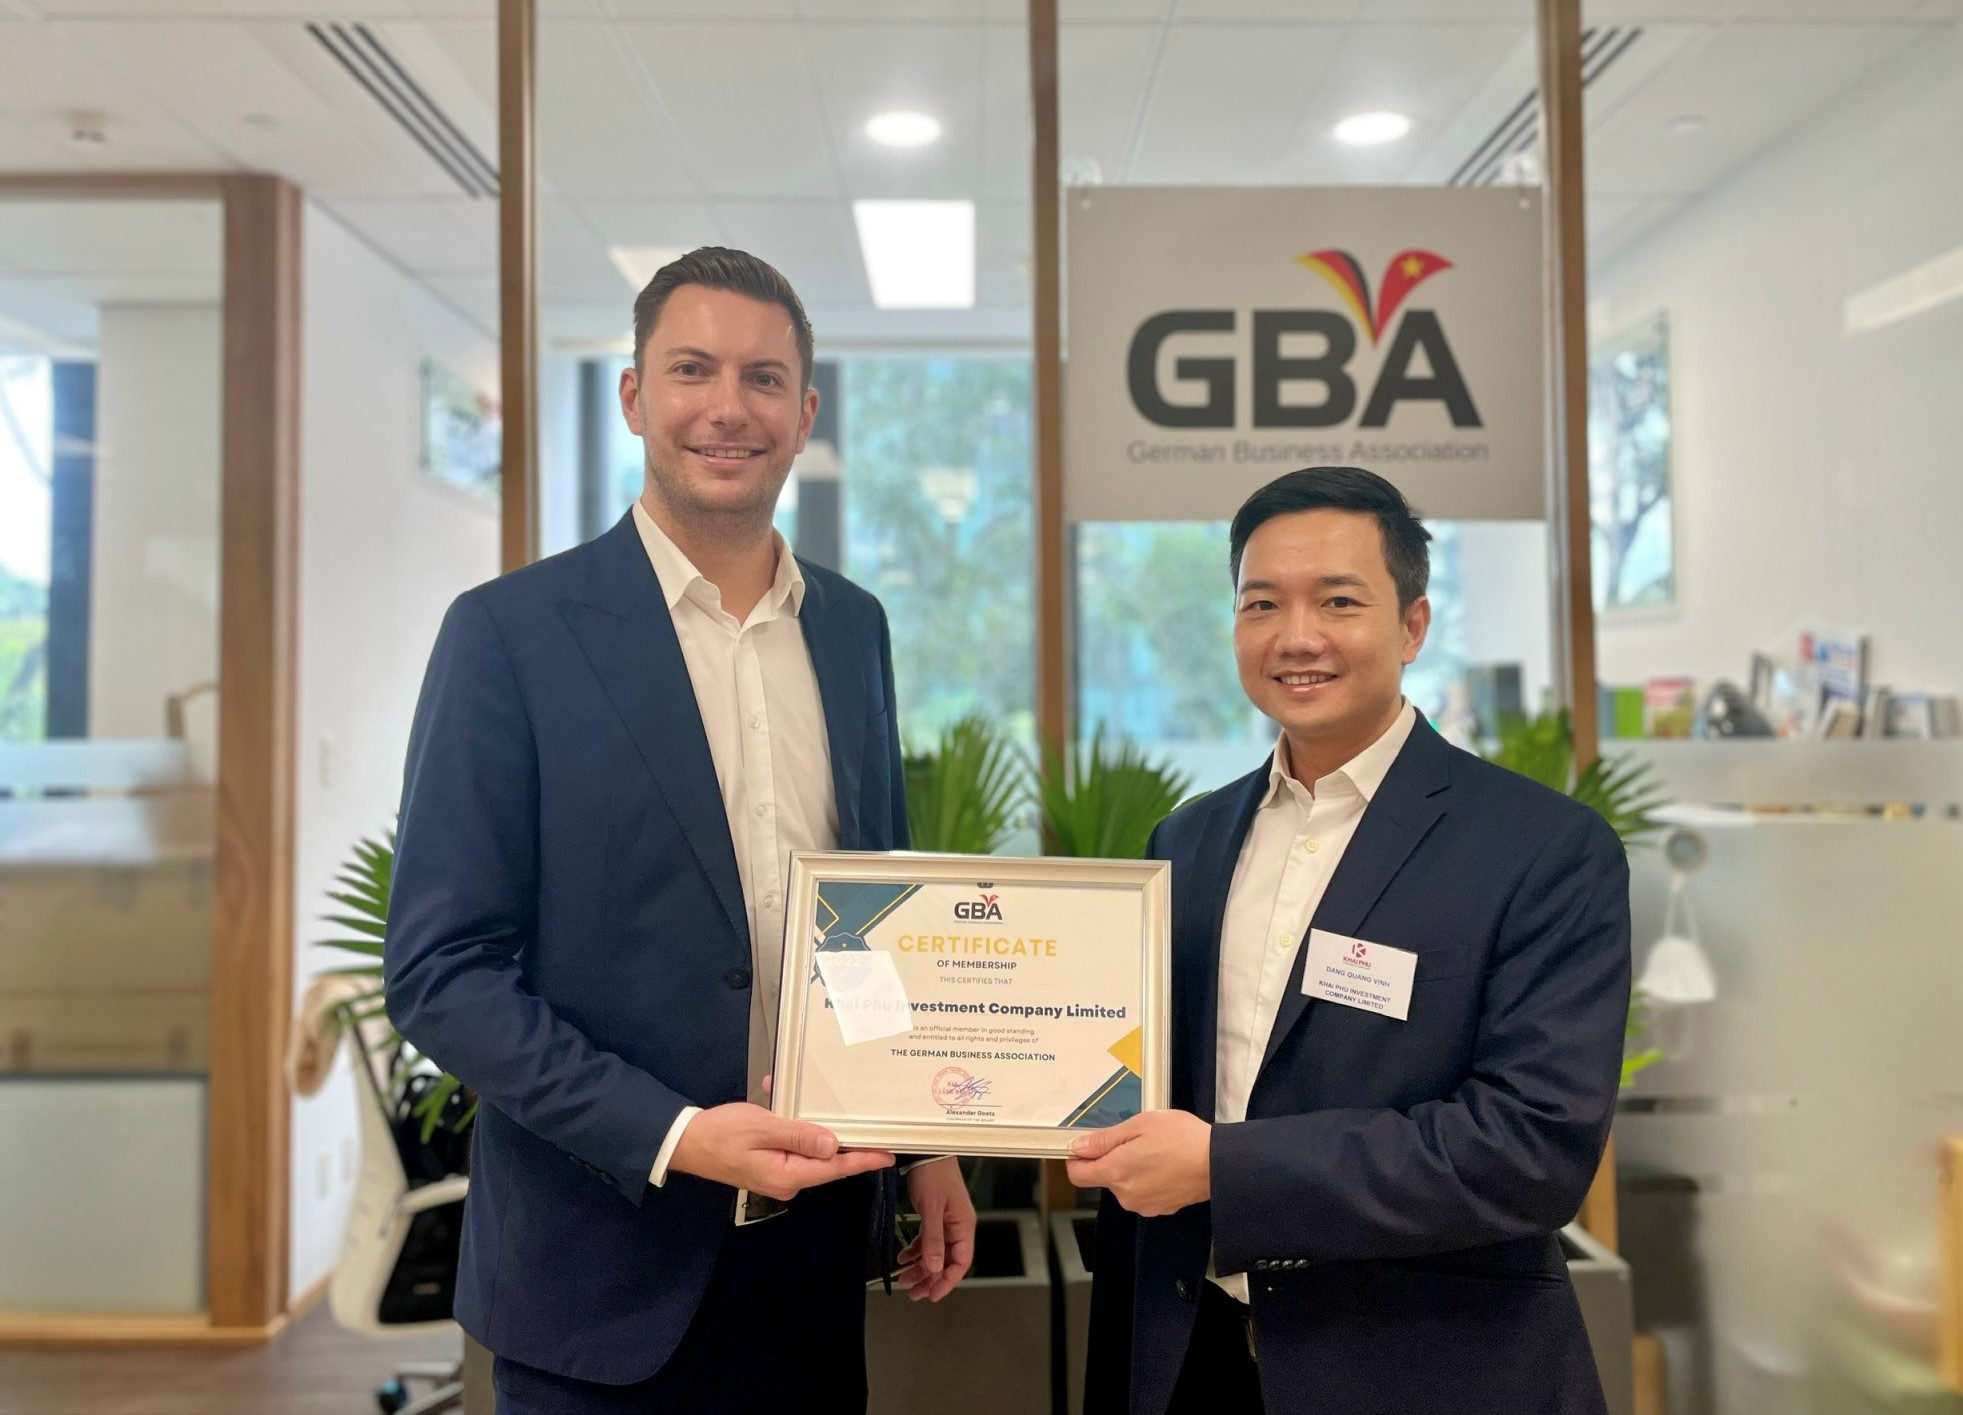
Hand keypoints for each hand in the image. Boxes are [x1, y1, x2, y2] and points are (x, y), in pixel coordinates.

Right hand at [669, 1102, 893, 1200]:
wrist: (684, 1142)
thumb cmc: (722, 1134)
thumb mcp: (762, 1128)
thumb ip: (799, 1135)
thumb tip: (834, 1145)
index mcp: (788, 1175)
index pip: (836, 1169)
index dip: (864, 1160)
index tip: (889, 1155)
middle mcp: (787, 1180)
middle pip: (828, 1161)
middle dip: (849, 1142)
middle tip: (875, 1125)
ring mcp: (777, 1173)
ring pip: (811, 1150)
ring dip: (819, 1128)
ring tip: (837, 1107)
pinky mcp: (768, 1163)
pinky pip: (792, 1144)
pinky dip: (795, 1125)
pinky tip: (789, 1100)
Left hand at [898, 1159, 975, 1302]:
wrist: (926, 1151)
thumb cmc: (933, 1177)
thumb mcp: (931, 1209)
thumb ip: (933, 1240)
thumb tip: (934, 1269)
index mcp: (963, 1226)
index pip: (960, 1262)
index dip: (947, 1281)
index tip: (931, 1295)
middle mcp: (958, 1227)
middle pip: (947, 1261)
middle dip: (930, 1278)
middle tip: (913, 1293)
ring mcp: (947, 1221)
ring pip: (935, 1252)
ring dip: (920, 1266)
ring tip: (903, 1280)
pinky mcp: (935, 1215)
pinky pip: (927, 1240)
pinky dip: (916, 1250)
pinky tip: (902, 1258)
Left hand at [1065, 1111, 1211, 1216]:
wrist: (1218, 1164)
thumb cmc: (1183, 1140)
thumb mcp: (1139, 1124)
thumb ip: (1105, 1139)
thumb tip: (1079, 1146)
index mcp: (1115, 1173)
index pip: (1077, 1174)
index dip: (1077, 1158)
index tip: (1085, 1146)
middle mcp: (1125, 1195)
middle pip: (1104, 1177)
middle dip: (1113, 1158)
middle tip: (1137, 1139)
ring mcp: (1143, 1205)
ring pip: (1125, 1184)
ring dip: (1133, 1168)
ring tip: (1156, 1150)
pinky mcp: (1160, 1209)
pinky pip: (1144, 1192)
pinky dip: (1149, 1179)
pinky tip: (1166, 1164)